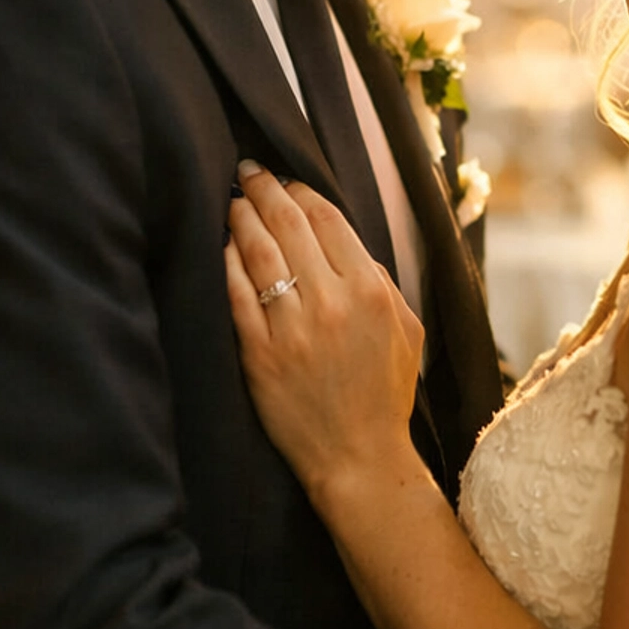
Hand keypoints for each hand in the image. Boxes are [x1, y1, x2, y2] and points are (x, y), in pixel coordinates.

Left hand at [226, 164, 423, 505]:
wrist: (358, 457)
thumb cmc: (384, 394)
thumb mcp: (406, 330)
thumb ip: (381, 281)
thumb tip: (348, 246)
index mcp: (370, 291)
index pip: (328, 219)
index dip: (302, 191)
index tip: (287, 181)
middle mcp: (332, 303)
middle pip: (289, 225)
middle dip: (265, 190)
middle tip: (249, 171)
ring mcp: (293, 329)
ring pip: (259, 253)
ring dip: (242, 219)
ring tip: (233, 201)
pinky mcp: (260, 355)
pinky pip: (237, 295)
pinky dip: (227, 263)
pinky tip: (222, 246)